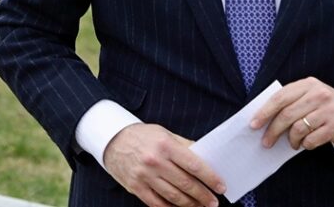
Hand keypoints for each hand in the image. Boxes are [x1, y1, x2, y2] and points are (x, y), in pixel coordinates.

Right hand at [103, 123, 225, 206]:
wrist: (113, 140)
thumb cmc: (143, 136)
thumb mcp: (165, 134)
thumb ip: (185, 146)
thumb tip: (206, 158)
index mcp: (165, 145)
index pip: (193, 165)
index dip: (210, 178)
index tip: (221, 187)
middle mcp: (155, 161)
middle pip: (185, 184)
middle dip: (203, 195)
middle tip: (214, 202)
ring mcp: (144, 176)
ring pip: (173, 196)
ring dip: (190, 205)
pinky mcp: (136, 187)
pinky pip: (157, 203)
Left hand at [249, 77, 333, 150]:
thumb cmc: (326, 106)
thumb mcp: (311, 95)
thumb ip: (292, 101)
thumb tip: (264, 118)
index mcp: (308, 84)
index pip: (280, 97)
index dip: (264, 112)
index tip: (254, 124)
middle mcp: (319, 94)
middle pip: (287, 114)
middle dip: (273, 130)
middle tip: (266, 141)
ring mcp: (329, 109)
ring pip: (298, 128)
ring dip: (291, 140)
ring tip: (292, 143)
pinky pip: (312, 139)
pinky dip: (305, 145)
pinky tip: (306, 144)